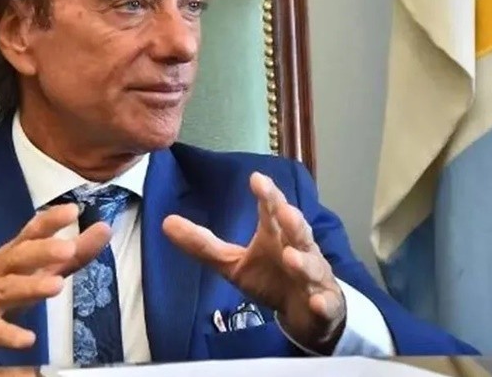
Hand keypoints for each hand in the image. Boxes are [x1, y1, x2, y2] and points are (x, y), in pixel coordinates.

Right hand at [0, 203, 110, 362]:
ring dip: (30, 286)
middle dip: (42, 250)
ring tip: (57, 286)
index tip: (72, 210)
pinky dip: (7, 333)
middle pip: (18, 255)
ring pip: (6, 289)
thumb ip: (70, 255)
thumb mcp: (31, 271)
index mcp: (11, 255)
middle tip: (69, 247)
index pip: (30, 233)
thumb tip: (105, 229)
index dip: (50, 221)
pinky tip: (27, 338)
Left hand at [162, 172, 344, 352]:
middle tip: (284, 211)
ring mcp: (313, 278)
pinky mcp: (323, 305)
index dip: (267, 195)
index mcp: (276, 237)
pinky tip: (317, 303)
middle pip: (298, 232)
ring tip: (292, 257)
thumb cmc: (270, 278)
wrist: (306, 313)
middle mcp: (299, 250)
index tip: (256, 179)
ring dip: (304, 261)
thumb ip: (203, 245)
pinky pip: (325, 304)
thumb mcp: (232, 263)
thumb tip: (166, 222)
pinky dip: (322, 304)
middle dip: (293, 221)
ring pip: (312, 266)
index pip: (272, 212)